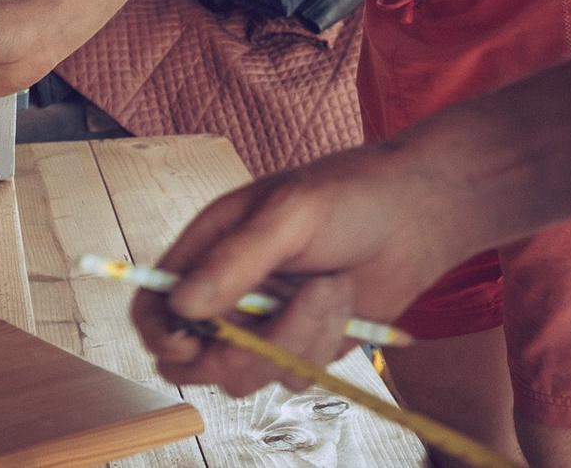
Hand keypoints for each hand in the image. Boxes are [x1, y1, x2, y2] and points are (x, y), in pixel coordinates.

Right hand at [130, 140, 484, 397]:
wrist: (416, 216)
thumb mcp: (290, 213)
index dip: (159, 332)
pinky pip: (292, 375)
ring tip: (330, 286)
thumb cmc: (350, 194)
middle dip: (233, 353)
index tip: (192, 341)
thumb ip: (236, 260)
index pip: (154, 304)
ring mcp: (264, 325)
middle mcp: (228, 293)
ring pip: (246, 375)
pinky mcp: (301, 347)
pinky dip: (321, 343)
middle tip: (272, 323)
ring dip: (294, 337)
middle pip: (191, 360)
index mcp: (208, 249)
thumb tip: (183, 304)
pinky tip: (343, 300)